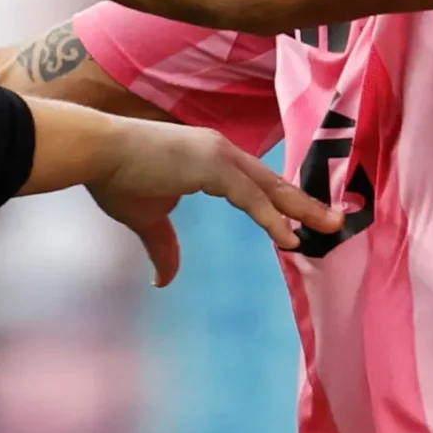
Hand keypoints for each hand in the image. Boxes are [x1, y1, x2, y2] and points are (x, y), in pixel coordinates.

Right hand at [85, 118, 339, 285]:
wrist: (95, 153)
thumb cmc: (117, 179)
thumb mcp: (147, 219)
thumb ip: (164, 247)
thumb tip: (165, 280)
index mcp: (212, 159)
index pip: (257, 183)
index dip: (282, 203)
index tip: (306, 220)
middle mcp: (222, 152)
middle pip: (274, 182)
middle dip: (306, 203)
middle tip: (336, 221)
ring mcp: (218, 155)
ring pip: (271, 187)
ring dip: (302, 209)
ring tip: (329, 229)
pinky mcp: (211, 164)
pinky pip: (251, 196)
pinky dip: (272, 217)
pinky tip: (289, 238)